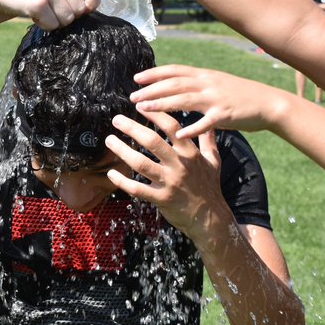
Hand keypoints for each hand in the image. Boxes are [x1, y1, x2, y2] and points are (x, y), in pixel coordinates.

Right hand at [0, 0, 98, 30]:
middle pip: (80, 9)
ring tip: (42, 11)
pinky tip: (34, 15)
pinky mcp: (38, 3)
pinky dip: (45, 25)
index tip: (82, 9)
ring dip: (56, 21)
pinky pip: (53, 25)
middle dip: (68, 15)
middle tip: (51, 10)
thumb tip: (90, 7)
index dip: (92, 2)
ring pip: (67, 19)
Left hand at [105, 110, 224, 240]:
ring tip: (110, 140)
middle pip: (152, 141)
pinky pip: (137, 189)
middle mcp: (179, 165)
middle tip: (117, 120)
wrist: (210, 218)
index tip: (140, 106)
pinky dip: (122, 181)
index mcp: (190, 153)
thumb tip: (208, 125)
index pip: (172, 127)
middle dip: (133, 128)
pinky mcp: (161, 199)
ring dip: (122, 151)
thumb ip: (208, 142)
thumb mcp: (214, 162)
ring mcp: (169, 182)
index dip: (155, 115)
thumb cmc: (210, 188)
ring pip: (141, 163)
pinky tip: (112, 173)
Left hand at [130, 65, 284, 139]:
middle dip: (151, 89)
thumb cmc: (241, 96)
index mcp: (205, 76)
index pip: (175, 71)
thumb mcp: (218, 85)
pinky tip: (177, 133)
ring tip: (144, 109)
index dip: (155, 73)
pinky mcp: (225, 115)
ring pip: (184, 99)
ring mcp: (216, 99)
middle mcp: (208, 84)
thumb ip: (199, 85)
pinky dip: (191, 127)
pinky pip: (205, 123)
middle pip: (174, 84)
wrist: (268, 103)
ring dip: (162, 104)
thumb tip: (179, 86)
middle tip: (133, 96)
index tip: (136, 78)